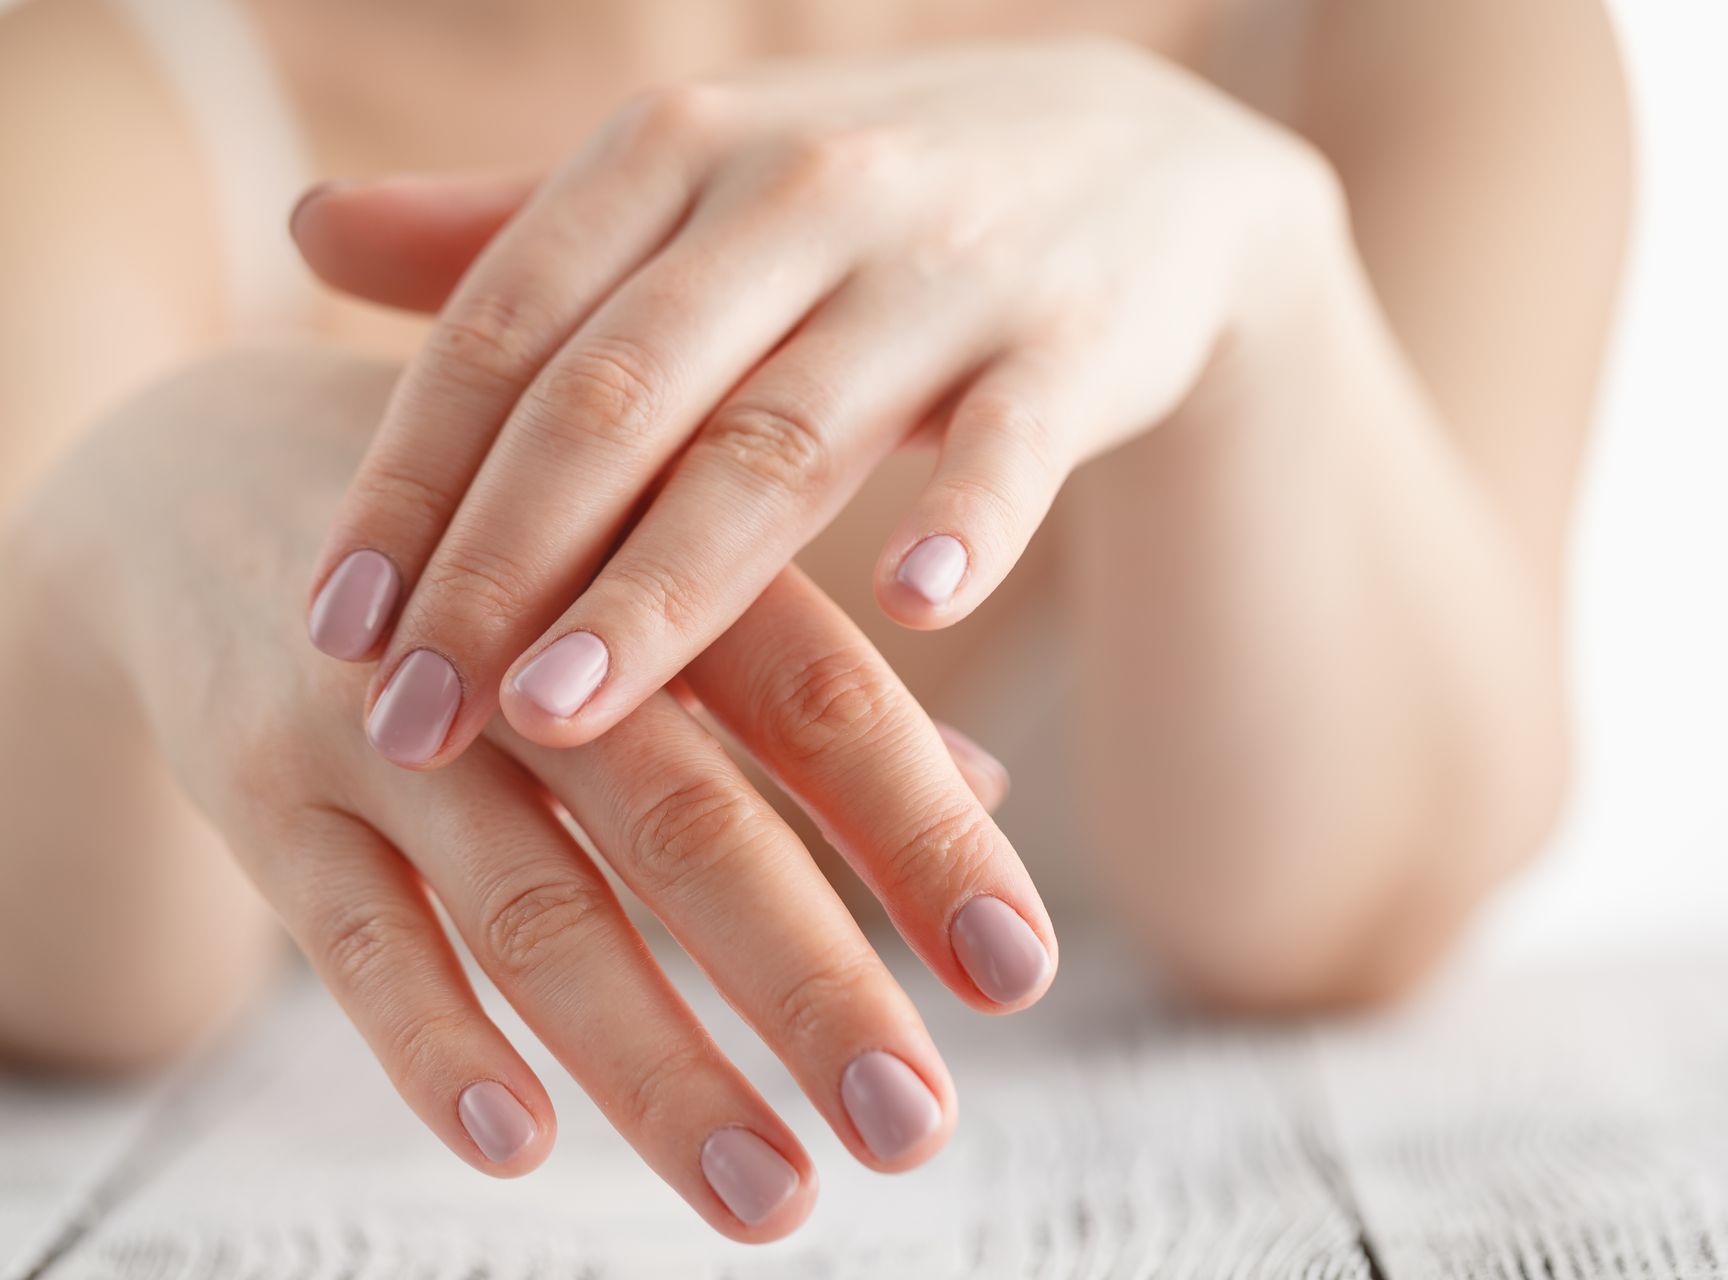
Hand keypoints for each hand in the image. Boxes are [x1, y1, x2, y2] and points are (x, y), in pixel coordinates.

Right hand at [43, 348, 1054, 1239]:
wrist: (198, 464)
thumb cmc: (501, 542)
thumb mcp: (644, 563)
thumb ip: (801, 680)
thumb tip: (983, 787)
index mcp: (652, 558)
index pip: (816, 701)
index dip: (923, 833)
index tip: (1018, 973)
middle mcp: (524, 640)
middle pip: (688, 822)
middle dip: (810, 984)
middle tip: (919, 1124)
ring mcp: (381, 720)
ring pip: (532, 909)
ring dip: (657, 1067)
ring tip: (774, 1195)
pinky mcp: (256, 793)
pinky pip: (348, 937)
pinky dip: (432, 1043)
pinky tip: (521, 1143)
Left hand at [292, 38, 1340, 765]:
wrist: (1147, 165)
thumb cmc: (872, 205)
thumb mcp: (694, 183)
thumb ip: (516, 231)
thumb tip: (304, 234)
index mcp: (676, 152)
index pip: (506, 327)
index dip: (407, 478)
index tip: (330, 629)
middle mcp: (796, 192)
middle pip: (617, 397)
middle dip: (496, 565)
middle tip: (403, 720)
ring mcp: (943, 264)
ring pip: (781, 438)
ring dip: (664, 583)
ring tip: (556, 715)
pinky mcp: (1076, 339)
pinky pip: (1010, 437)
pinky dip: (966, 516)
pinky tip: (912, 609)